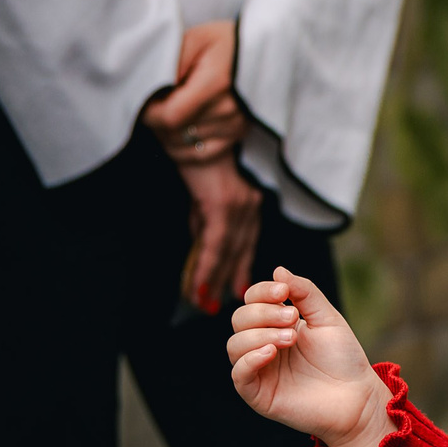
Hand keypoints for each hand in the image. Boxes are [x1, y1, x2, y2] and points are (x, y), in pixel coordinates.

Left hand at [142, 21, 248, 168]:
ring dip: (165, 135)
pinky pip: (199, 155)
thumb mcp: (197, 38)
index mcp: (217, 82)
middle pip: (175, 132)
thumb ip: (172, 57)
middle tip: (150, 105)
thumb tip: (149, 82)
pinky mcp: (237, 136)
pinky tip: (177, 130)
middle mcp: (229, 109)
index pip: (171, 115)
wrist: (262, 54)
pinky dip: (180, 147)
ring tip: (164, 113)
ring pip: (183, 146)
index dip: (149, 113)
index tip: (142, 101)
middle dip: (154, 122)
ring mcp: (235, 126)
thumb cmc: (224, 44)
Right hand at [180, 158, 261, 316]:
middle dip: (226, 282)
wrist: (197, 138)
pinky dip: (206, 269)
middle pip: (239, 253)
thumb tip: (205, 256)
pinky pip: (216, 246)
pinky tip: (198, 286)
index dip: (241, 270)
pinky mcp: (224, 207)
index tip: (238, 292)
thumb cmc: (198, 169)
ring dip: (213, 281)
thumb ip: (207, 229)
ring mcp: (240, 208)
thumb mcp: (205, 203)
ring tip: (202, 303)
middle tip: (213, 307)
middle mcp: (250, 208)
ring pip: (228, 254)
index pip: (246, 245)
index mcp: (249, 206)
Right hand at [227, 268, 390, 446]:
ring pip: (234, 345)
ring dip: (259, 334)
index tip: (283, 292)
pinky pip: (238, 375)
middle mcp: (263, 346)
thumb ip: (304, 292)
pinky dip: (249, 359)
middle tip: (292, 318)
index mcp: (276, 326)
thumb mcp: (326, 317)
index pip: (251, 301)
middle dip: (263, 313)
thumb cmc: (344, 359)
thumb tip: (278, 270)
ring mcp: (259, 371)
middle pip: (239, 320)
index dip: (261, 292)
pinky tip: (271, 352)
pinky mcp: (259, 395)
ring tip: (290, 338)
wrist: (357, 397)